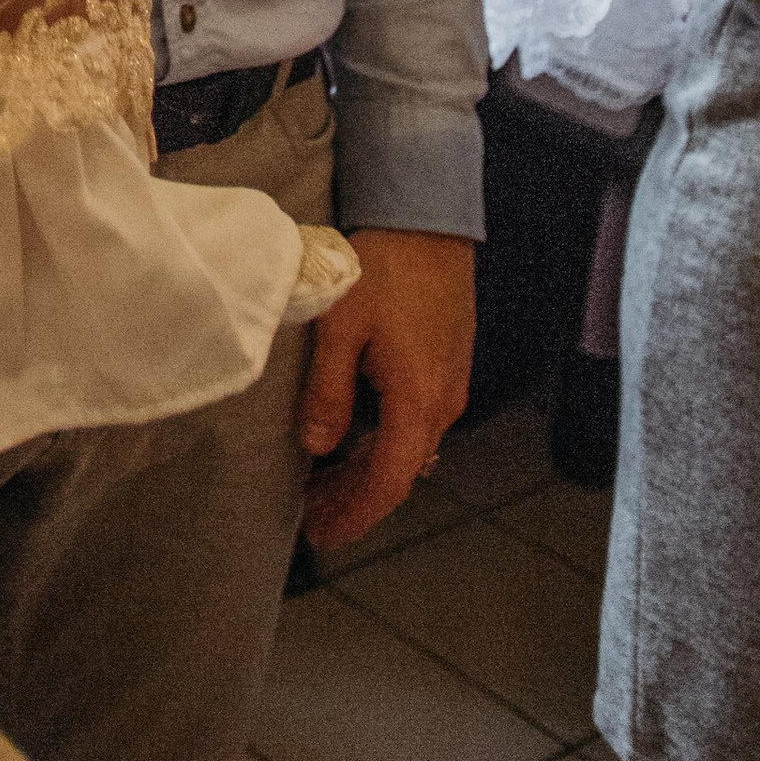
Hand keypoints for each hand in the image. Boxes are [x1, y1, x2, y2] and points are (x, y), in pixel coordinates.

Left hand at [298, 228, 475, 549]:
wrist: (428, 223)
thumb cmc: (381, 269)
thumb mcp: (340, 329)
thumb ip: (328, 393)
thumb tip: (316, 446)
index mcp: (418, 401)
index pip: (389, 482)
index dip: (356, 515)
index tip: (323, 537)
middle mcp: (443, 404)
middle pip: (399, 472)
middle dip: (356, 501)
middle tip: (311, 520)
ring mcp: (449, 386)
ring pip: (407, 449)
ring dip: (367, 473)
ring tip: (321, 488)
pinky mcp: (446, 367)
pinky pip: (414, 424)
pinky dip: (382, 445)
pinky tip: (351, 445)